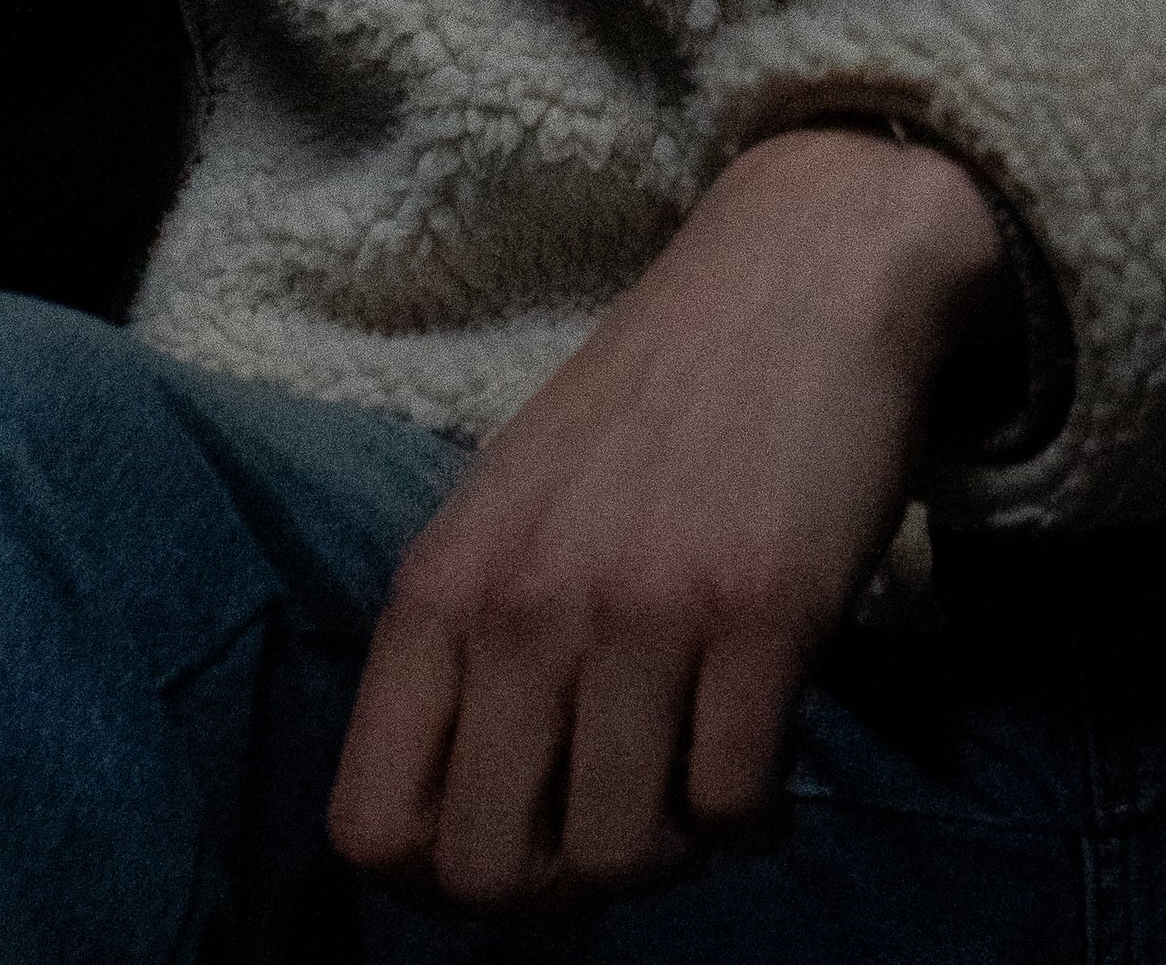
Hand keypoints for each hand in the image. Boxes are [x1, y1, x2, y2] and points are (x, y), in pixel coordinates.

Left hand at [328, 125, 1008, 917]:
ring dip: (668, 853)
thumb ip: (468, 648)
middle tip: (615, 828)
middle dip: (557, 889)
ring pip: (618, 859)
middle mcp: (521, 603)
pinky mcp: (760, 616)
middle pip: (486, 876)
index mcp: (440, 582)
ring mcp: (639, 611)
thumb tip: (451, 834)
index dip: (436, 880)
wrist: (795, 277)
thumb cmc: (647, 406)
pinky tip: (765, 762)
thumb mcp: (510, 507)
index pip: (371, 826)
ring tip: (694, 782)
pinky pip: (735, 811)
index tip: (514, 840)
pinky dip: (754, 820)